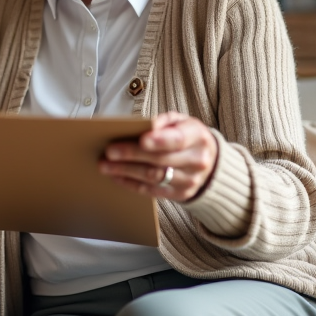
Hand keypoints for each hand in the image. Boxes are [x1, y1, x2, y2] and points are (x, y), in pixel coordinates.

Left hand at [99, 111, 217, 201]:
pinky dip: (131, 183)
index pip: (178, 140)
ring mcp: (190, 181)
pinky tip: (116, 176)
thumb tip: (146, 126)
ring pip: (154, 177)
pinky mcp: (180, 195)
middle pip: (161, 160)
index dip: (160, 140)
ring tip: (106, 165)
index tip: (141, 140)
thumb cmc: (188, 136)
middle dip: (132, 155)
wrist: (209, 161)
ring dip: (126, 171)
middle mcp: (197, 161)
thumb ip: (164, 121)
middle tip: (110, 151)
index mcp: (198, 137)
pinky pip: (152, 191)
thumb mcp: (181, 121)